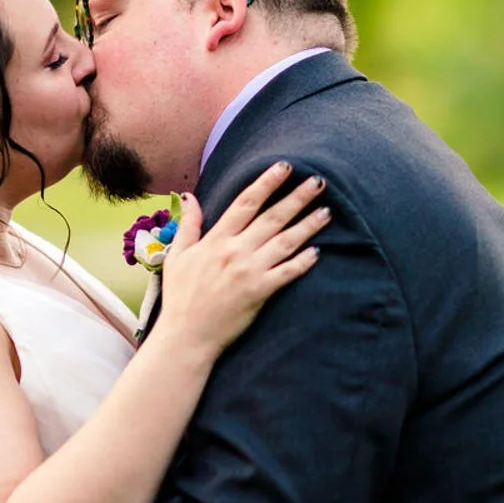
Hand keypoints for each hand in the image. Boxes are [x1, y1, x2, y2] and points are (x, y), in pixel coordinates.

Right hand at [157, 161, 327, 354]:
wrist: (186, 335)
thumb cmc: (180, 296)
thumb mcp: (176, 255)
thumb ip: (188, 224)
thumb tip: (189, 196)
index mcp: (216, 239)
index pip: (246, 203)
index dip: (267, 182)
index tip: (285, 167)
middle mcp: (235, 251)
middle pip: (273, 217)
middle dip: (297, 197)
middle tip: (319, 182)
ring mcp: (249, 271)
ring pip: (285, 242)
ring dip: (308, 225)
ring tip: (326, 211)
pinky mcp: (259, 292)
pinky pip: (287, 273)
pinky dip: (303, 262)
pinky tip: (317, 252)